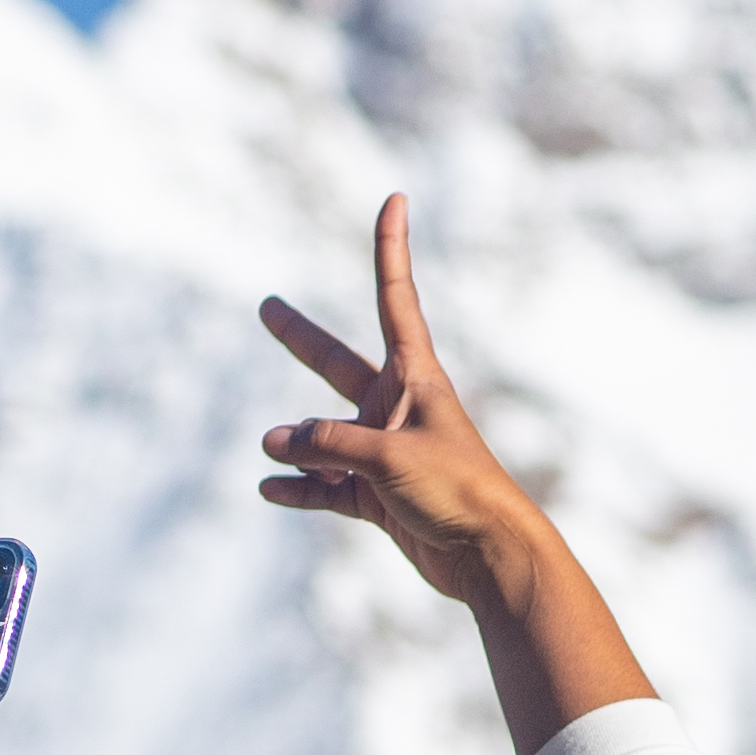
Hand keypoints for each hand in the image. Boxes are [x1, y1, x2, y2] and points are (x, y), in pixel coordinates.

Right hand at [257, 191, 561, 611]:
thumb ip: (326, 445)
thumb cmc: (456, 489)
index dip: (391, 249)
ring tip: (269, 449)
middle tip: (267, 307)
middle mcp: (397, 408)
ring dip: (298, 445)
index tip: (394, 199)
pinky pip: (326, 486)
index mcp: (416, 378)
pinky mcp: (378, 496)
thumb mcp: (386, 456)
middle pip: (338, 365)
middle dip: (300, 339)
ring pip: (324, 437)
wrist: (488, 555)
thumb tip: (274, 442)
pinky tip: (270, 489)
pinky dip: (300, 489)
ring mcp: (384, 452)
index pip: (395, 299)